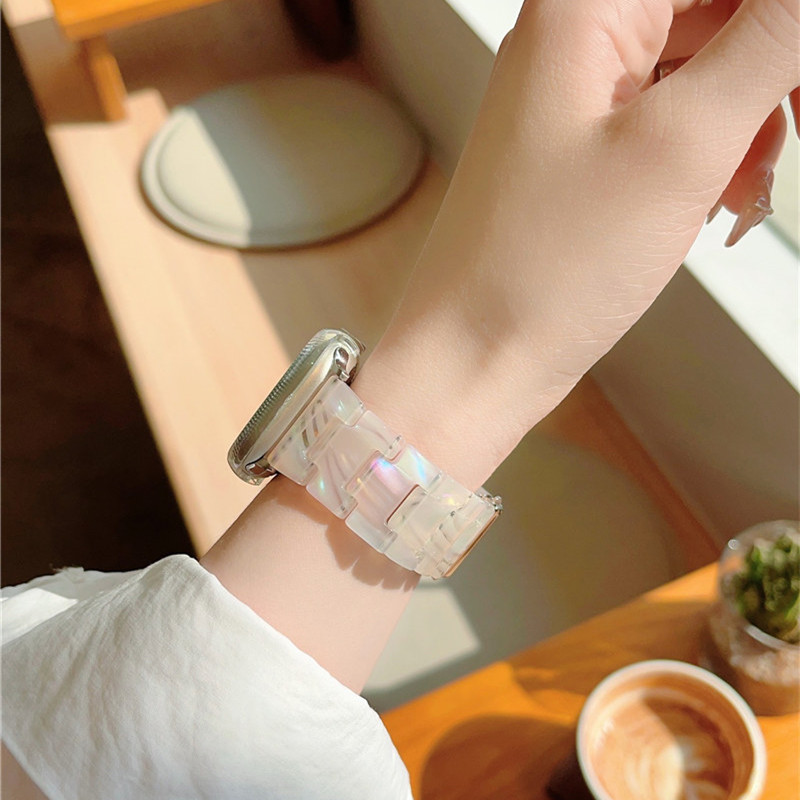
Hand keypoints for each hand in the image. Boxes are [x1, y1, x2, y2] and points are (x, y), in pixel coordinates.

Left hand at [355, 0, 799, 486]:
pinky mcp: (588, 159)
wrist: (477, 356)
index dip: (771, 22)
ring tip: (741, 191)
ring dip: (747, 125)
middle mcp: (574, 44)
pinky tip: (716, 204)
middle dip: (768, 73)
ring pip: (704, 75)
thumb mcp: (680, 145)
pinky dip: (711, 160)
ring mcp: (579, 105)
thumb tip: (795, 4)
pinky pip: (675, 129)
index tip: (788, 78)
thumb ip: (766, 42)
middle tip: (783, 130)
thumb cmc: (540, 270)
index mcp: (582, 8)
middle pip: (714, 16)